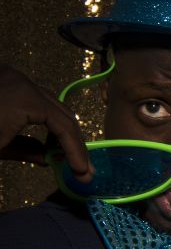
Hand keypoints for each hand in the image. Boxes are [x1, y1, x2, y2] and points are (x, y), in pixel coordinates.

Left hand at [0, 63, 91, 179]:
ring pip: (47, 101)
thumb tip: (48, 159)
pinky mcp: (1, 77)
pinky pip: (30, 96)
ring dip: (56, 126)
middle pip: (61, 110)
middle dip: (71, 139)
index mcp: (25, 99)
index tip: (84, 172)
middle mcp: (23, 81)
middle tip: (78, 165)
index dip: (76, 150)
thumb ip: (28, 152)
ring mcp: (11, 76)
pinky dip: (39, 115)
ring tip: (59, 151)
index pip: (63, 125)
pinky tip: (39, 134)